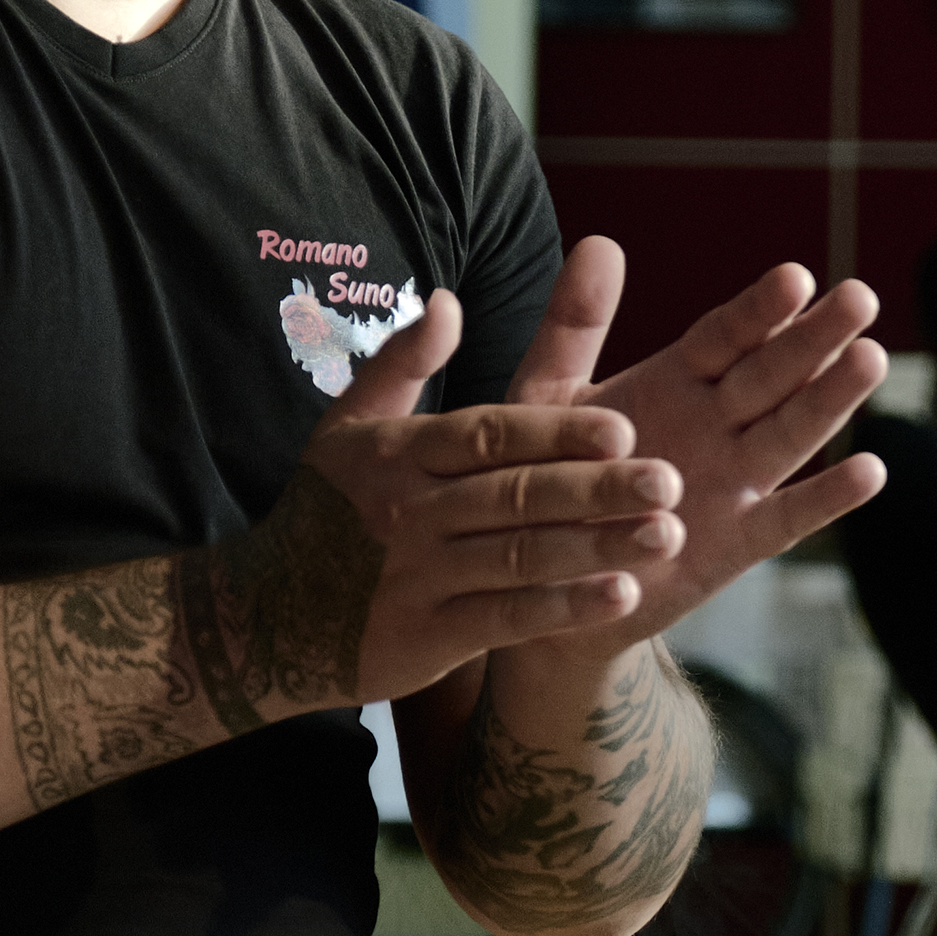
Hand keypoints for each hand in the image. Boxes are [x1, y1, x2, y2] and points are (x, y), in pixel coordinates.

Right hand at [285, 287, 689, 705]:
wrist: (265, 618)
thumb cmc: (324, 512)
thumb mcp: (346, 428)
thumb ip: (401, 361)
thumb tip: (448, 299)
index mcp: (399, 454)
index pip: (488, 434)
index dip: (556, 432)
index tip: (623, 428)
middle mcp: (410, 512)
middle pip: (516, 495)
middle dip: (597, 488)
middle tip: (672, 481)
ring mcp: (419, 576)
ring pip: (520, 557)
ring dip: (596, 548)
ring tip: (666, 536)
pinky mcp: (426, 636)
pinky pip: (506, 618)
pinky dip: (563, 609)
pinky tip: (620, 596)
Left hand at [501, 237, 890, 652]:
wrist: (541, 576)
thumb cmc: (545, 476)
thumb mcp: (549, 393)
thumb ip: (574, 324)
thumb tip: (600, 240)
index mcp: (676, 380)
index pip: (726, 335)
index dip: (758, 310)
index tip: (795, 277)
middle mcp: (717, 424)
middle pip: (772, 374)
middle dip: (815, 338)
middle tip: (859, 297)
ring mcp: (734, 482)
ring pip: (790, 434)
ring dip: (830, 400)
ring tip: (869, 359)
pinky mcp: (736, 544)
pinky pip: (787, 519)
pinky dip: (826, 499)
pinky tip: (869, 471)